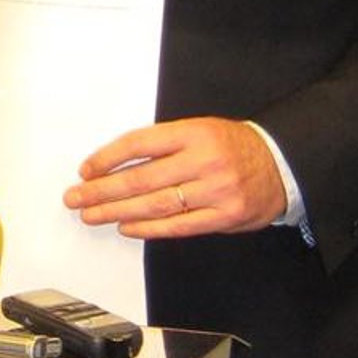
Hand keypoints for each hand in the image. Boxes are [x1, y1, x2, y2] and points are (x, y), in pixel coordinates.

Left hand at [65, 116, 285, 238]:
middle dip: (103, 190)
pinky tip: (127, 227)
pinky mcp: (225, 216)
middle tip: (77, 198)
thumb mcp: (200, 129)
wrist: (281, 164)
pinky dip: (149, 228)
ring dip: (118, 211)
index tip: (86, 170)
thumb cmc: (233, 146)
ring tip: (93, 214)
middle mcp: (204, 160)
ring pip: (156, 204)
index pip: (140, 144)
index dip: (108, 158)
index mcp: (194, 132)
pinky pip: (179, 226)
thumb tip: (115, 164)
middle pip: (142, 178)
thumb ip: (164, 144)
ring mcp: (216, 190)